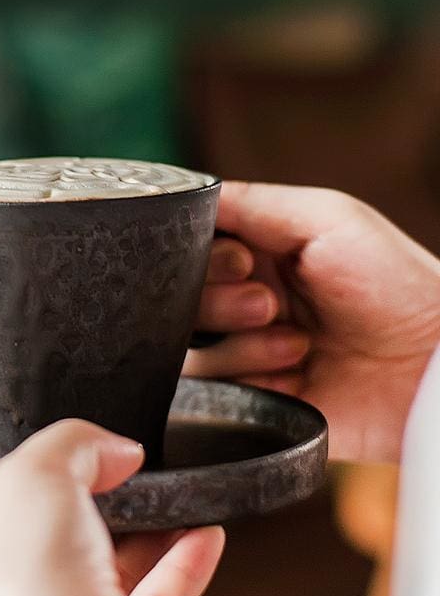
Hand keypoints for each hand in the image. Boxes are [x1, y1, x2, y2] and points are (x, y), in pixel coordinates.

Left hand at [0, 420, 223, 595]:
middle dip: (87, 498)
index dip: (6, 477)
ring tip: (166, 492)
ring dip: (143, 527)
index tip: (47, 458)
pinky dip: (177, 565)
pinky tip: (200, 533)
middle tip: (112, 467)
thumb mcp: (28, 479)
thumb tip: (111, 450)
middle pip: (41, 534)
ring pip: (101, 567)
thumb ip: (68, 444)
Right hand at [185, 182, 439, 461]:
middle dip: (225, 304)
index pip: (191, 251)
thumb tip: (187, 194)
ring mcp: (245, 354)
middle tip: (271, 306)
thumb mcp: (325, 218)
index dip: (208, 259)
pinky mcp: (250, 401)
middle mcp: (244, 302)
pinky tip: (292, 380)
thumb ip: (251, 203)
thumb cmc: (394, 286)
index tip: (245, 263)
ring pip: (188, 351)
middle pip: (180, 302)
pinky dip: (248, 385)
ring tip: (296, 346)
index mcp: (259, 255)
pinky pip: (208, 395)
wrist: (428, 371)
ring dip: (242, 347)